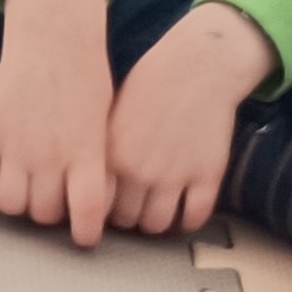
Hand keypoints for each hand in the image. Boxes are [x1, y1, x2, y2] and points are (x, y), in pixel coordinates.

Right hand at [0, 0, 115, 245]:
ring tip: (26, 186)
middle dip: (50, 213)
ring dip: (19, 202)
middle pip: (43, 214)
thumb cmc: (87, 81)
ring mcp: (14, 144)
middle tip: (54, 198)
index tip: (84, 238)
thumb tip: (90, 208)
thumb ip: (95, 167)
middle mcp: (49, 154)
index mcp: (86, 152)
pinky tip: (0, 168)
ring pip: (9, 204)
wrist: (54, 39)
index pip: (86, 212)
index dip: (85, 234)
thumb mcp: (104, 125)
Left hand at [102, 1, 275, 238]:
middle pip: (125, 220)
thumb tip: (84, 185)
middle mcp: (138, 171)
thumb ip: (98, 152)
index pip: (95, 206)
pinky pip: (194, 217)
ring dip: (155, 222)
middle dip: (127, 216)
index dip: (99, 209)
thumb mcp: (109, 114)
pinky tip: (185, 211)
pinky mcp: (207, 175)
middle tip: (133, 207)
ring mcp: (174, 175)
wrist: (199, 66)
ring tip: (157, 210)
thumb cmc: (150, 85)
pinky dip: (188, 221)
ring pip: (157, 225)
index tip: (106, 203)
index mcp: (109, 156)